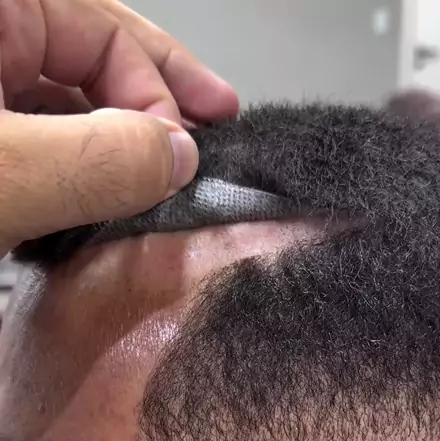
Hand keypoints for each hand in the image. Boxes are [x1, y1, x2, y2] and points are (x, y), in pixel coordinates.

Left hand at [0, 0, 237, 257]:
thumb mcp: (9, 173)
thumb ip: (103, 160)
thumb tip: (180, 156)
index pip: (104, 30)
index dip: (158, 93)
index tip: (185, 159)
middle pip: (88, 65)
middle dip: (151, 107)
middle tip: (215, 131)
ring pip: (61, 114)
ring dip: (115, 150)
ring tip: (161, 180)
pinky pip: (33, 154)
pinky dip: (72, 178)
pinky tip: (100, 206)